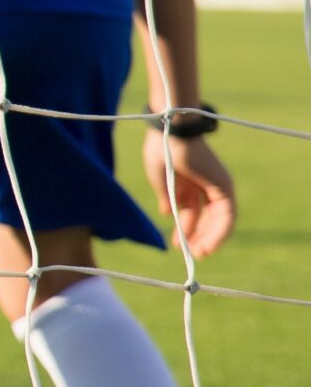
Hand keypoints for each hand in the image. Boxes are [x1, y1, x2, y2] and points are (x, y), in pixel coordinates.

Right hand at [144, 128, 235, 256]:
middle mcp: (206, 185)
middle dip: (198, 235)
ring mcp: (218, 186)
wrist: (171, 133)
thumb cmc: (161, 151)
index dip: (186, 228)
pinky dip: (219, 232)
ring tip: (199, 253)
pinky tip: (209, 245)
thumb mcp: (162, 181)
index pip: (192, 211)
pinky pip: (226, 216)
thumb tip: (167, 213)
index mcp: (189, 182)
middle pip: (206, 216)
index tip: (178, 244)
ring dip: (210, 238)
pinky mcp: (224, 187)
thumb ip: (168, 198)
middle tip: (190, 253)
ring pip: (218, 219)